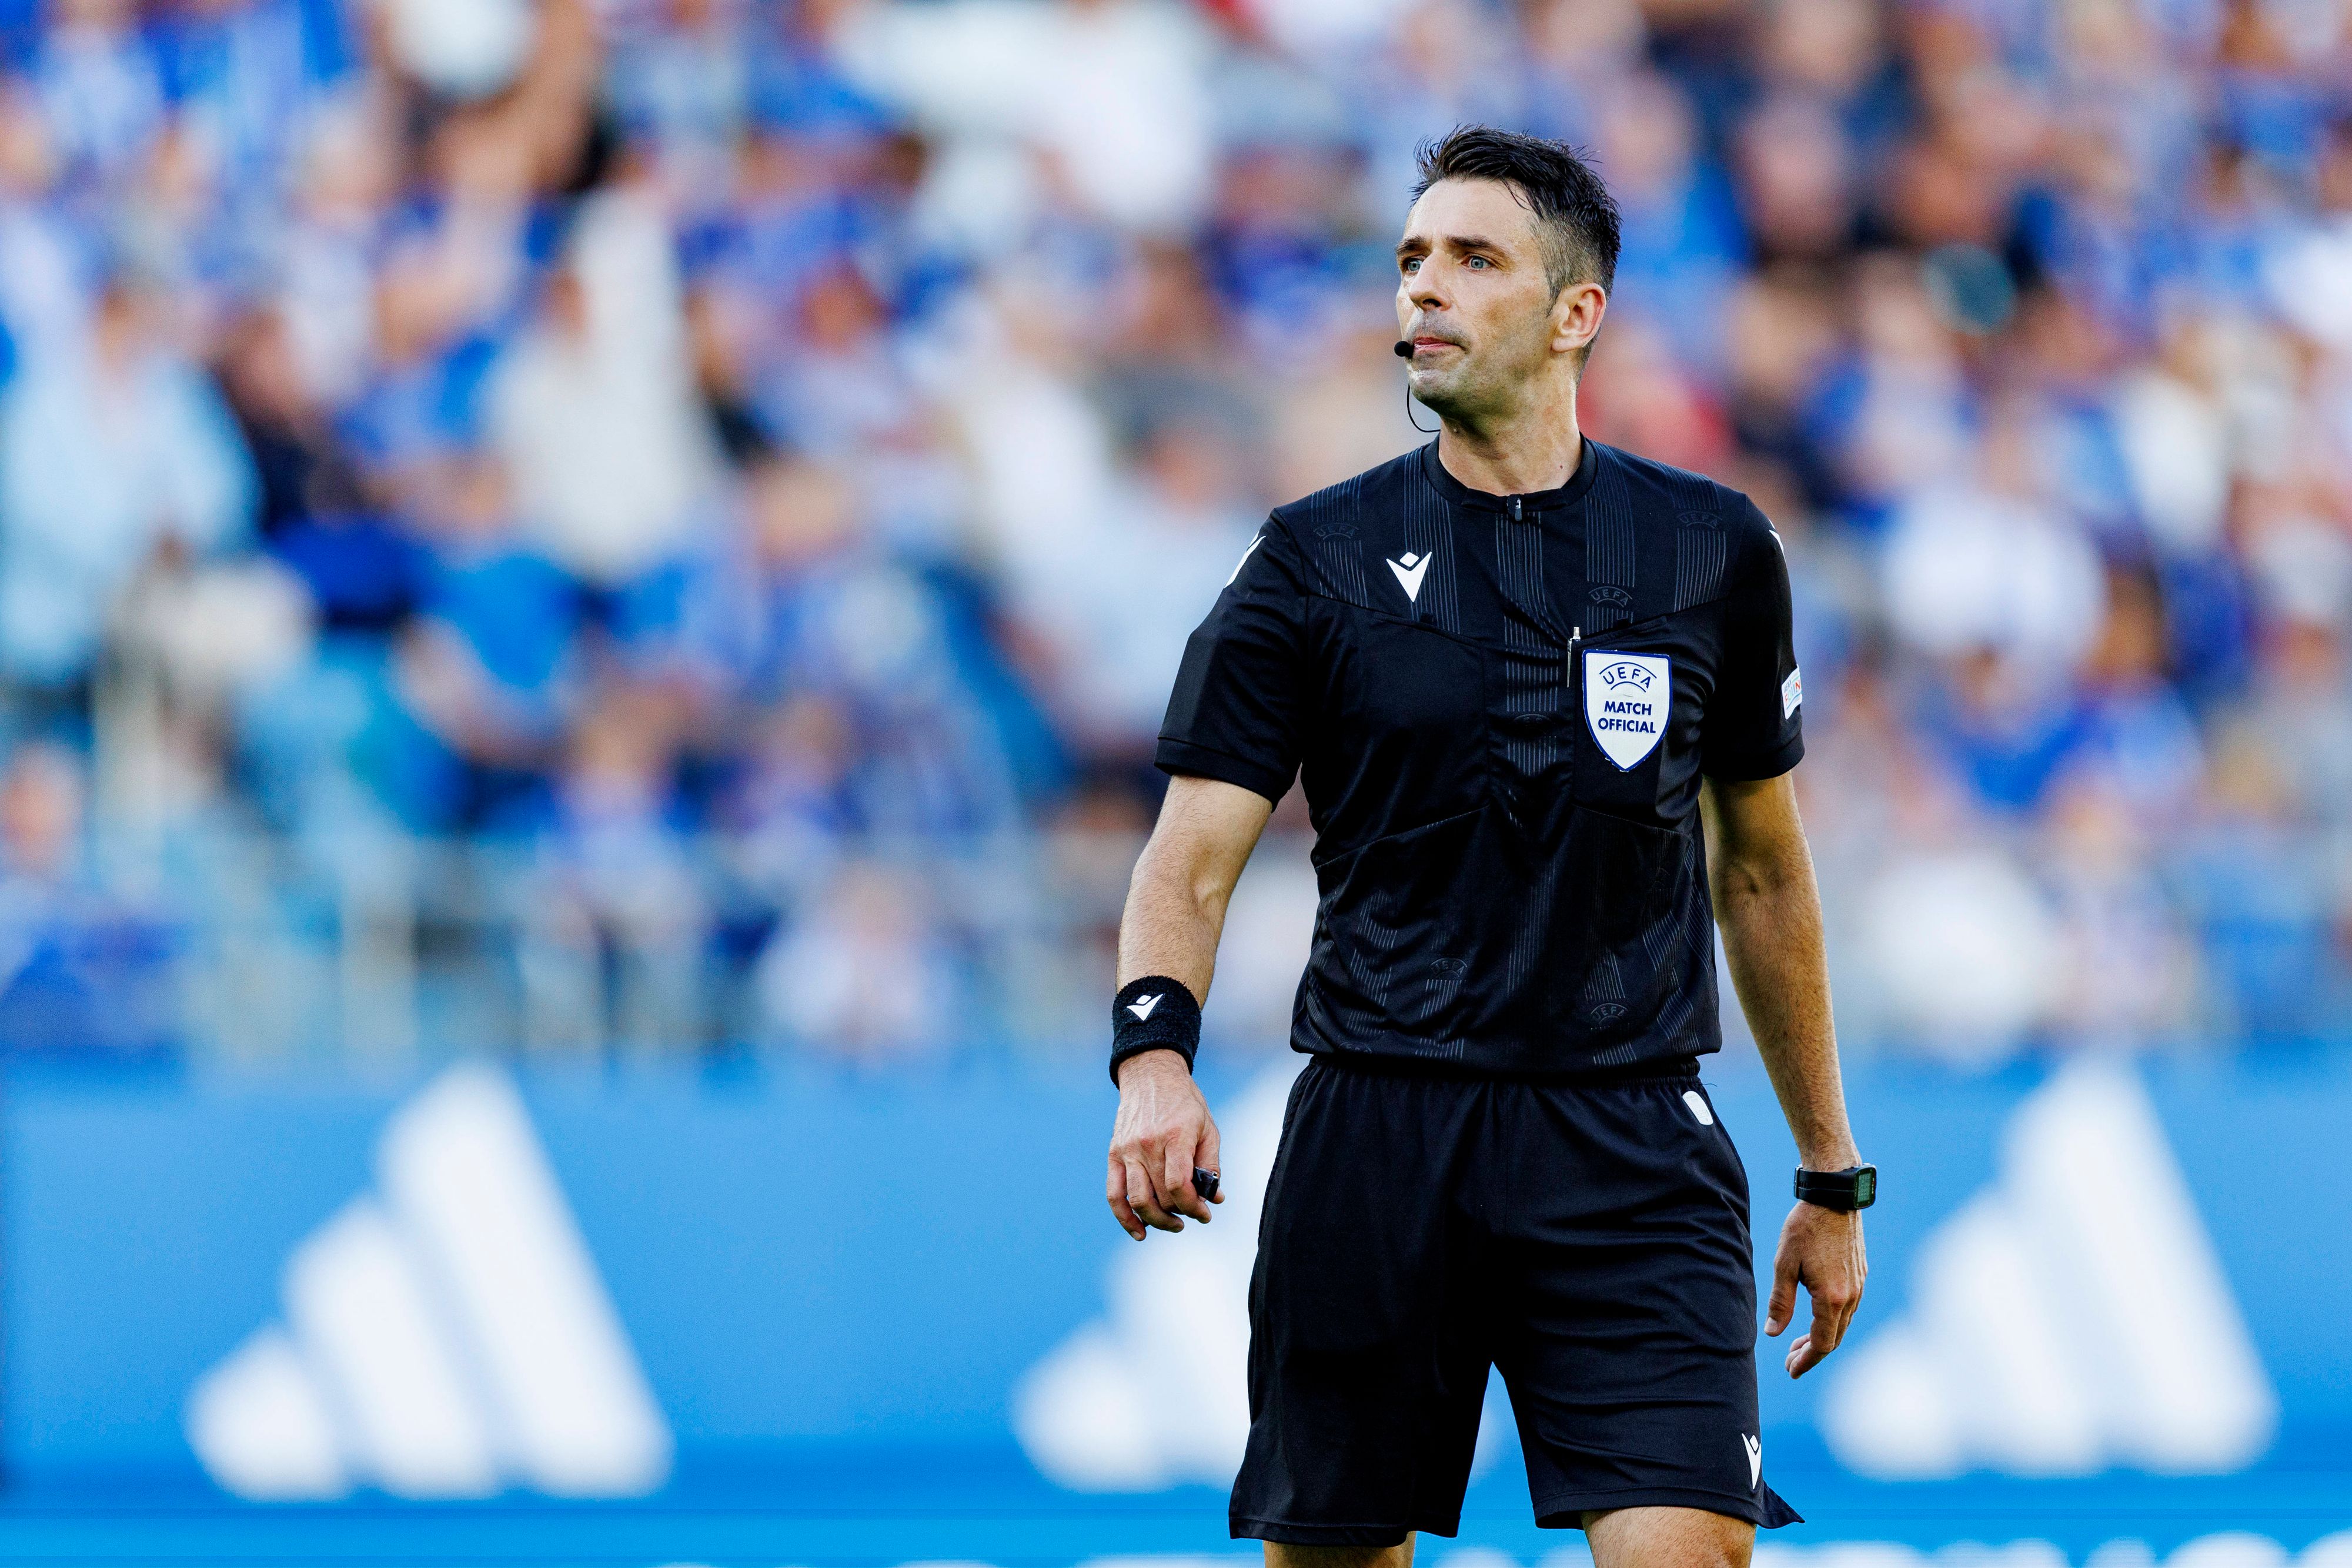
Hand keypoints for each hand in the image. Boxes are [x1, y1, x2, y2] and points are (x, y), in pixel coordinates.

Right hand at [1107, 1049, 1222, 1238]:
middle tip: (1194, 1214)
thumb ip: (1211, 1164)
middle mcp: (1148, 1145)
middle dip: (1181, 1213)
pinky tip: (1140, 1231)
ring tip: (1174, 1224)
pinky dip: (1125, 1217)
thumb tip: (1214, 1198)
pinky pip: (1114, 1194)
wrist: (1150, 1076)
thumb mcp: (1208, 1128)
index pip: (1179, 1186)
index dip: (1193, 1207)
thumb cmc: (1185, 1103)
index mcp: (1175, 1136)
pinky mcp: (1114, 1154)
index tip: (1204, 1214)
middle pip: (1161, 1196)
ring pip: (1138, 1200)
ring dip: (1157, 1221)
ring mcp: (1128, 1150)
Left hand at [1765, 1199, 1865, 1377]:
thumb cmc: (1805, 1227)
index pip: (1822, 1343)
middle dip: (1811, 1354)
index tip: (1790, 1370)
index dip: (1806, 1360)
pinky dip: (1831, 1322)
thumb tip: (1773, 1333)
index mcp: (1832, 1297)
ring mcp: (1859, 1286)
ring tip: (1798, 1344)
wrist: (1834, 1197)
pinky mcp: (1860, 1275)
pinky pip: (1848, 1309)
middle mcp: (1851, 1296)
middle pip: (1834, 1338)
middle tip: (1789, 1362)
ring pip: (1842, 1325)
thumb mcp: (1784, 1264)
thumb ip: (1780, 1301)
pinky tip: (1815, 1318)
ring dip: (1821, 1338)